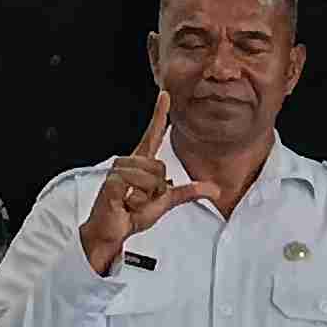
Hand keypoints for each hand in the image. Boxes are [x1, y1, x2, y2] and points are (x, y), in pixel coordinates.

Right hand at [76, 92, 220, 274]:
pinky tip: (125, 203)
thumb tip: (215, 189)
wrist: (111, 231)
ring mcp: (118, 170)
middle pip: (159, 166)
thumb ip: (188, 192)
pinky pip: (139, 186)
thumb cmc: (131, 214)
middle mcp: (128, 162)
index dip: (159, 115)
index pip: (152, 134)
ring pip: (151, 177)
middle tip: (141, 199)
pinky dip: (137, 200)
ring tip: (132, 202)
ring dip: (146, 196)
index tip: (165, 95)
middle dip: (156, 189)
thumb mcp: (165, 202)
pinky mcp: (112, 181)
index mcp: (141, 163)